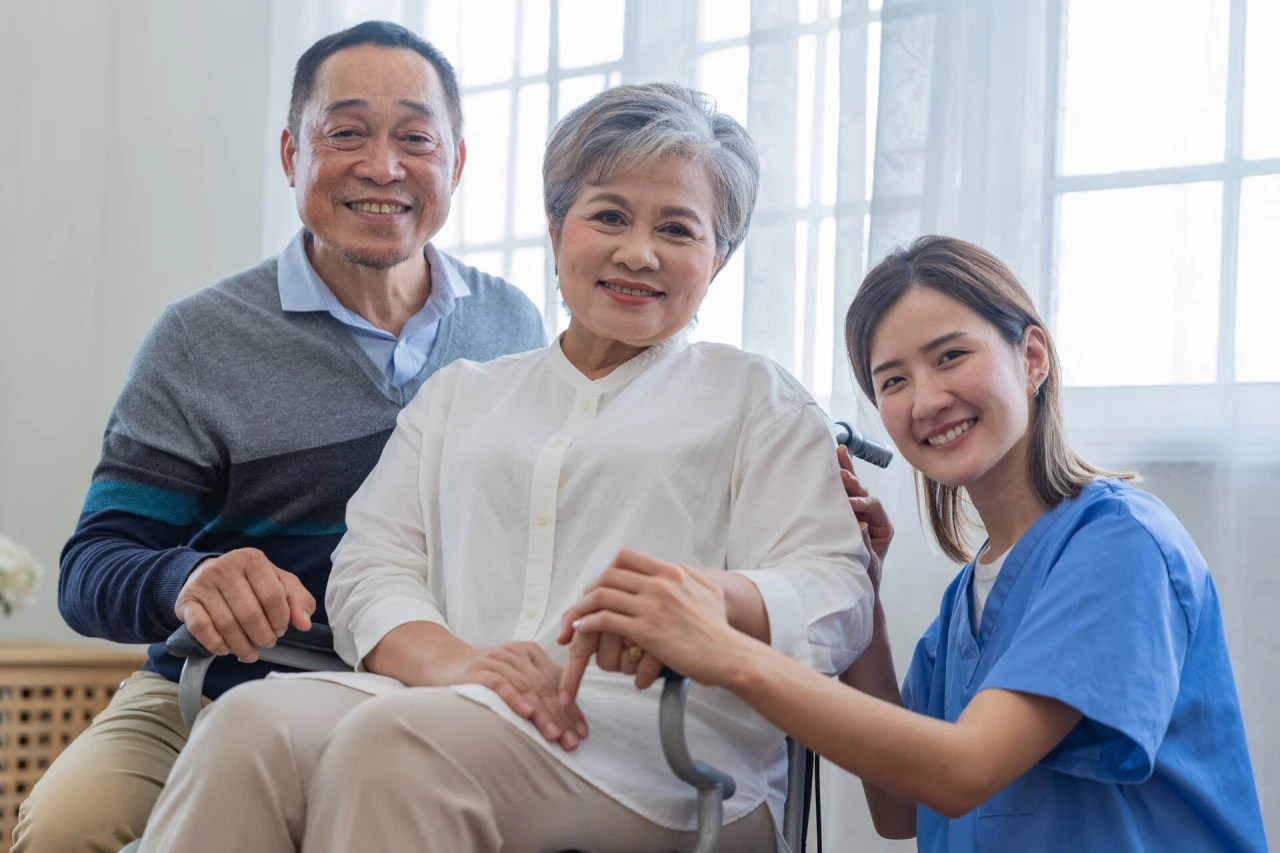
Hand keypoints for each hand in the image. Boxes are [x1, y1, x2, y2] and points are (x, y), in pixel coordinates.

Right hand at [174, 548, 314, 662]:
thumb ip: (298, 600)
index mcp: (252, 559)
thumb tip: (304, 623)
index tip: (281, 629)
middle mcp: (225, 567)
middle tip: (267, 642)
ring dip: (242, 646)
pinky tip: (226, 649)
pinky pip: (202, 628)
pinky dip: (216, 644)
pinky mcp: (185, 601)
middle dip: (263, 636)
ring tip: (250, 653)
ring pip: (227, 624)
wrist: (207, 573)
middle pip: (250, 613)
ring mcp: (202, 584)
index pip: (273, 596)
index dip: (281, 619)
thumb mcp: (279, 582)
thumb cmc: (250, 581)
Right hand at [456, 642, 588, 750]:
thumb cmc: (486, 675)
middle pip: (545, 686)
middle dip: (561, 716)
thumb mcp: (516, 675)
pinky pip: (499, 684)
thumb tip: (571, 713)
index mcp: (530, 652)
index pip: (557, 682)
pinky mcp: (478, 670)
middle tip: (571, 741)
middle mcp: (516, 654)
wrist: (445, 662)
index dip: (572, 708)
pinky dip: (514, 698)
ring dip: (542, 713)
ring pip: (526, 687)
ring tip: (554, 735)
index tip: (582, 733)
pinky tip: (525, 713)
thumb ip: (540, 686)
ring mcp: (496, 660)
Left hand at [557, 549, 741, 700]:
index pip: (626, 557)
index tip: (601, 584)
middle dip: (590, 589)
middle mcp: (661, 584)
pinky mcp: (647, 631)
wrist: (731, 655)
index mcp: (673, 572)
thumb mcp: (710, 591)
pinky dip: (589, 624)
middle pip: (608, 575)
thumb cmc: (720, 630)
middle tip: (583, 604)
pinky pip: (605, 620)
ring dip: (583, 607)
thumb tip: (678, 569)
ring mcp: (653, 606)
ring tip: (577, 619)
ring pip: (602, 595)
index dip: (607, 569)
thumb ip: (691, 576)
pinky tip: (585, 631)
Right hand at [838, 445, 892, 591]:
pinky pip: (843, 491)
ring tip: (838, 451)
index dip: (862, 504)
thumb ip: (865, 545)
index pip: (874, 508)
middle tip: (841, 473)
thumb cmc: (864, 577)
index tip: (849, 505)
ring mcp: (860, 511)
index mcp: (883, 527)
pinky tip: (836, 457)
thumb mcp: (867, 565)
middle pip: (864, 492)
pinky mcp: (847, 511)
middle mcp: (873, 515)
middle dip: (853, 482)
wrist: (856, 585)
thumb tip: (861, 523)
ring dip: (846, 469)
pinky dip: (840, 474)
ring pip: (854, 487)